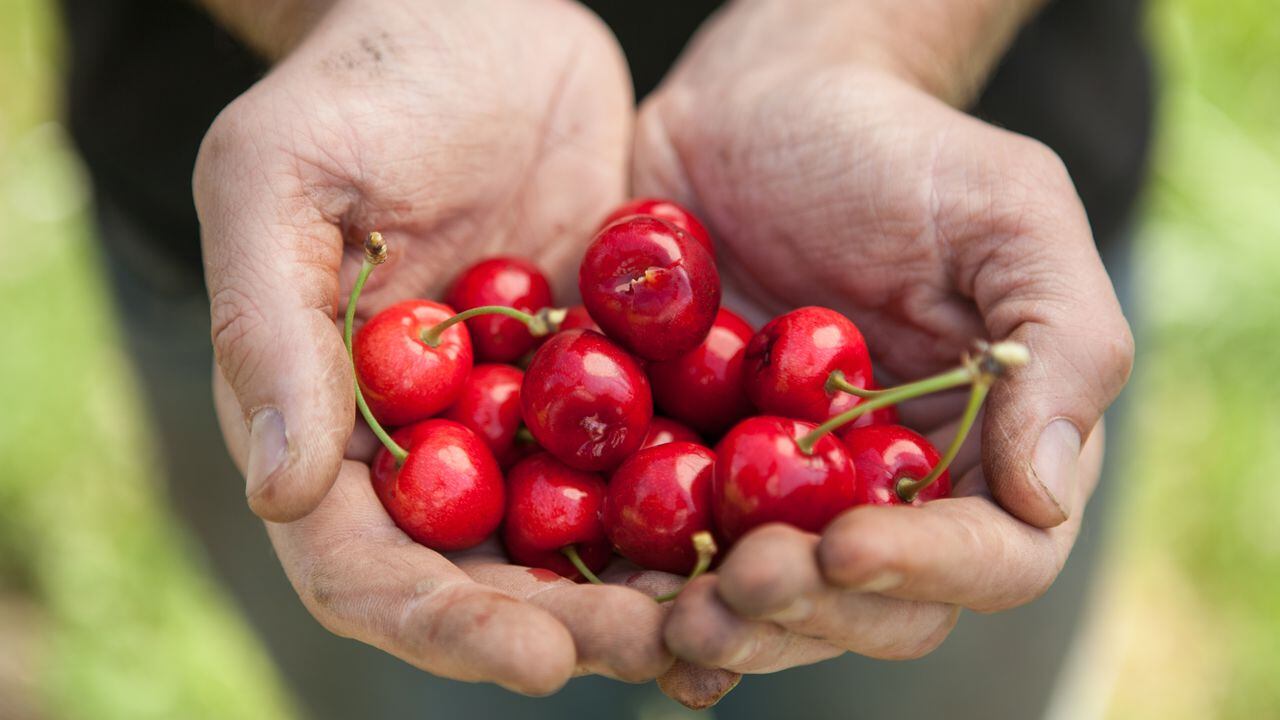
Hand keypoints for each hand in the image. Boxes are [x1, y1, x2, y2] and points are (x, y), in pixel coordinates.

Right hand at [197, 0, 734, 700]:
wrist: (480, 15)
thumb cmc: (359, 84)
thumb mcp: (277, 178)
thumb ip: (269, 332)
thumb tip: (277, 493)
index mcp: (329, 424)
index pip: (365, 568)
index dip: (444, 625)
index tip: (538, 653)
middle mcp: (428, 444)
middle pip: (488, 579)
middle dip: (570, 625)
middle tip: (660, 647)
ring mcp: (521, 418)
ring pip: (580, 538)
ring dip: (649, 590)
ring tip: (732, 617)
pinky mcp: (606, 378)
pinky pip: (653, 458)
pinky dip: (703, 506)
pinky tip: (772, 537)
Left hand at [633, 2, 1133, 670]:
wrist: (753, 112)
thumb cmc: (894, 151)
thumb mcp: (1004, 212)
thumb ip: (1061, 340)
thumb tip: (1049, 490)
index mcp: (988, 449)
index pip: (994, 557)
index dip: (927, 569)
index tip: (845, 543)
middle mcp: (892, 494)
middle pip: (875, 608)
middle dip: (812, 613)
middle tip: (743, 585)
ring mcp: (790, 496)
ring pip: (776, 608)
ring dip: (730, 629)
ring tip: (673, 612)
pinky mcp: (697, 474)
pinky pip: (678, 559)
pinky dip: (652, 597)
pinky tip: (619, 605)